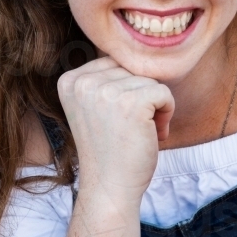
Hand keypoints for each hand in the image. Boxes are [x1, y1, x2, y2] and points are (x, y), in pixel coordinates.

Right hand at [57, 57, 173, 205]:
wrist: (110, 188)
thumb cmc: (110, 150)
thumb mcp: (96, 107)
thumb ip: (105, 79)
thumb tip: (133, 48)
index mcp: (69, 80)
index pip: (115, 63)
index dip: (126, 91)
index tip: (117, 120)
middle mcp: (82, 82)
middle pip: (132, 69)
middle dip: (141, 98)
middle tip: (131, 130)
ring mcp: (105, 91)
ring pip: (150, 80)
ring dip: (155, 108)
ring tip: (140, 134)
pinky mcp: (130, 102)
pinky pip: (164, 92)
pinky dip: (167, 113)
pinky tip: (153, 135)